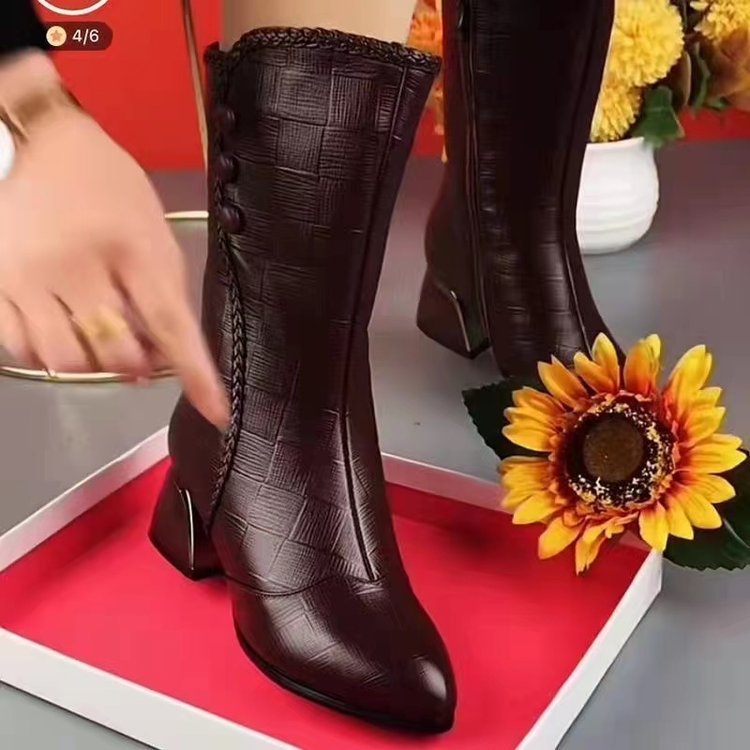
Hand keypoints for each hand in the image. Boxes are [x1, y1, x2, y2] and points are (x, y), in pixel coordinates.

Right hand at [0, 52, 227, 428]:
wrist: (42, 146)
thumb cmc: (112, 189)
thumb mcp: (154, 232)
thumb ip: (163, 295)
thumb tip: (158, 361)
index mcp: (132, 246)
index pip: (171, 323)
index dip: (196, 373)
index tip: (218, 411)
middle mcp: (78, 265)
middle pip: (116, 353)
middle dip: (136, 362)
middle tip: (139, 346)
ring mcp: (29, 277)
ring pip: (67, 361)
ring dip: (94, 363)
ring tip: (99, 337)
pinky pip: (24, 350)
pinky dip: (51, 355)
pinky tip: (64, 332)